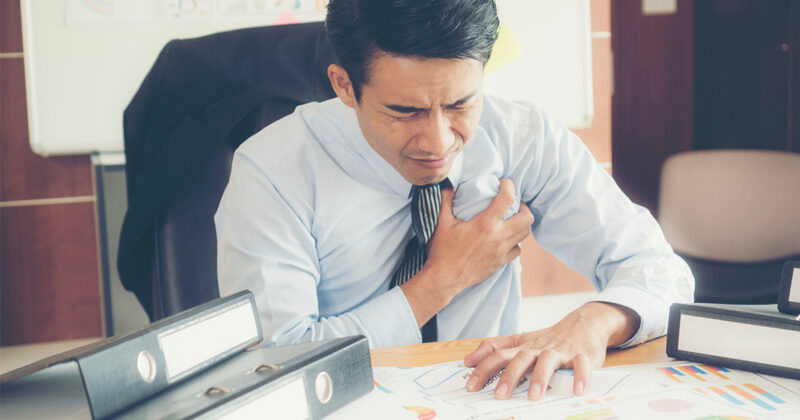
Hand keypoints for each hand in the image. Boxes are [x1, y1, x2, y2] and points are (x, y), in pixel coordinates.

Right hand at [400, 179, 533, 326]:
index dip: (510, 186)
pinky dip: (515, 242)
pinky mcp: (501, 262)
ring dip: (521, 224)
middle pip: (527, 218)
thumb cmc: (442, 250)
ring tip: (512, 219)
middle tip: (514, 204)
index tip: (504, 183)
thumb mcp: (441, 223)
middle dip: (524, 207)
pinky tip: (506, 239)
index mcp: (485, 224)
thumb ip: (446, 201)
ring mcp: (502, 251)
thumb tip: (449, 185)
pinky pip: (518, 250)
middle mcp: (498, 237)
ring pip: (525, 234)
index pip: (507, 198)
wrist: (444, 279)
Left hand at [463, 302, 639, 399]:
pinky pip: (582, 365)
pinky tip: (577, 391)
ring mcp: (560, 351)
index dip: (483, 369)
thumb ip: (494, 348)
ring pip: (548, 361)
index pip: (498, 355)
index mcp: (523, 346)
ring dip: (540, 378)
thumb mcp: (520, 341)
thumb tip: (467, 360)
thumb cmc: (548, 339)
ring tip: (534, 396)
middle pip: (520, 359)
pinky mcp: (582, 355)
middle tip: (499, 395)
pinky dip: (581, 377)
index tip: (470, 386)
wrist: (584, 324)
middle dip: (509, 377)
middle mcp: (539, 348)